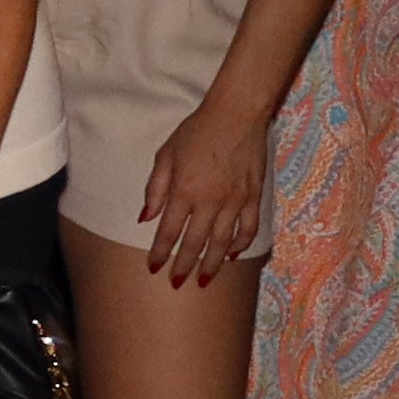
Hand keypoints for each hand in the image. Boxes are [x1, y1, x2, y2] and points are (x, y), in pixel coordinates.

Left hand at [138, 90, 270, 283]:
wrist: (236, 116)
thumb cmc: (195, 132)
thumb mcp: (165, 155)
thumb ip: (155, 189)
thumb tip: (145, 218)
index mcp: (184, 191)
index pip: (169, 232)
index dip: (160, 252)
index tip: (153, 268)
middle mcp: (210, 201)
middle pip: (195, 243)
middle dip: (184, 266)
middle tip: (177, 283)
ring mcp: (235, 201)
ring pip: (222, 242)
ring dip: (212, 263)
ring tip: (204, 279)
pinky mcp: (254, 197)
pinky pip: (248, 228)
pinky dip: (240, 244)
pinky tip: (231, 254)